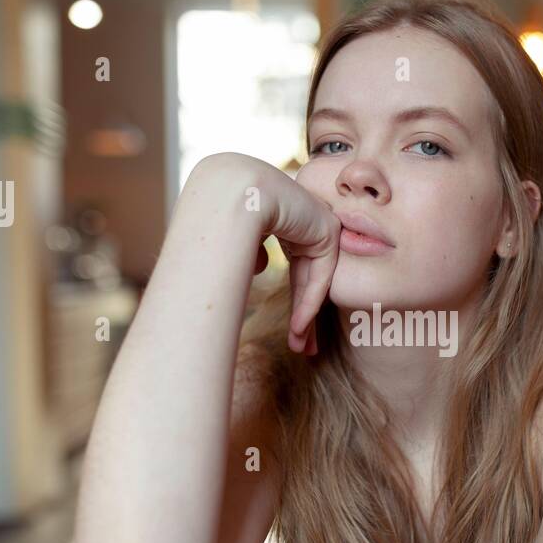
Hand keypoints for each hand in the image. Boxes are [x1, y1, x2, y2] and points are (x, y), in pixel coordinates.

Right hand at [186, 153, 340, 355]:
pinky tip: (298, 328)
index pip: (291, 262)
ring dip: (305, 316)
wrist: (229, 195)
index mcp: (278, 212)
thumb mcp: (234, 237)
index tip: (289, 331)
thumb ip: (250, 249)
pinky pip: (320, 274)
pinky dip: (309, 303)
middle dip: (302, 313)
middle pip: (305, 274)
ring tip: (301, 347)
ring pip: (314, 278)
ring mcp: (315, 220)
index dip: (291, 298)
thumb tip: (260, 264)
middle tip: (302, 346)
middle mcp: (299, 215)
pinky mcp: (326, 228)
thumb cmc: (216, 215)